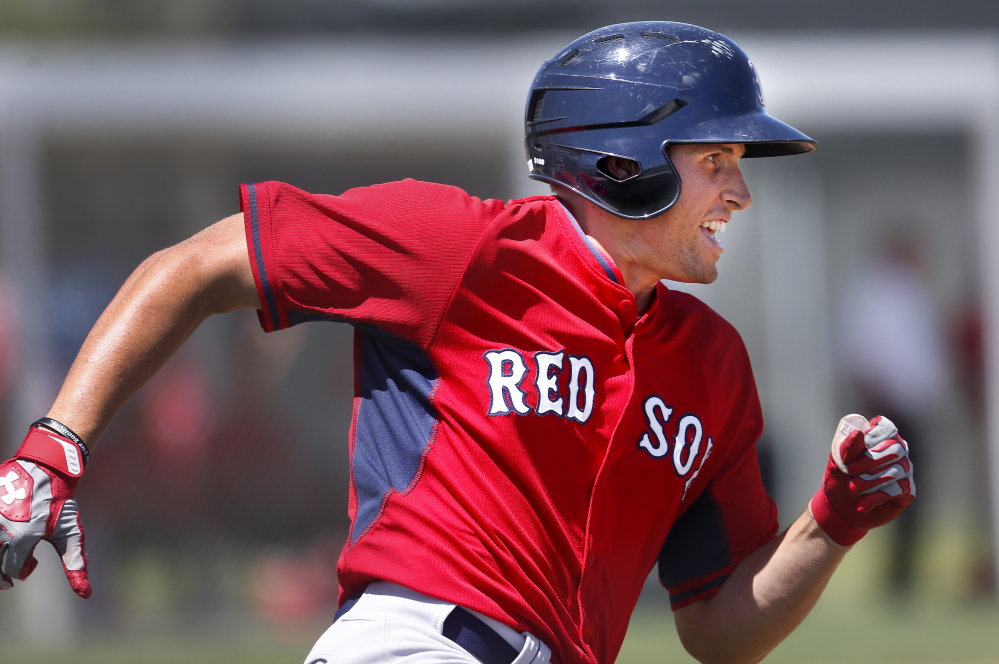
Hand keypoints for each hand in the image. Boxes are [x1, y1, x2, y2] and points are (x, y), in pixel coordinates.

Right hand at [0, 426, 90, 597]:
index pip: (13, 570)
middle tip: (12, 573)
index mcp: (21, 538)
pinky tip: (4, 533)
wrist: (45, 469)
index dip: (23, 572)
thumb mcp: (70, 533)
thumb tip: (86, 594)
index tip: (33, 565)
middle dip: (5, 569)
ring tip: (9, 548)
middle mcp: (0, 529)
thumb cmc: (60, 502)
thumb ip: (75, 564)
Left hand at [809, 414, 914, 545]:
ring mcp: (905, 470)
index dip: (874, 435)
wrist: (839, 508)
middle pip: (896, 448)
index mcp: (878, 439)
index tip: (859, 448)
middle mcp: (896, 452)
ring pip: (898, 469)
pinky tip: (861, 504)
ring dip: (871, 481)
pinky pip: (899, 489)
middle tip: (849, 472)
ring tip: (852, 490)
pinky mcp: (907, 491)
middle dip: (869, 461)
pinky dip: (877, 496)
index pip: (886, 427)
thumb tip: (858, 432)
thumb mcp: (837, 463)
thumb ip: (846, 448)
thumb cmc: (839, 478)